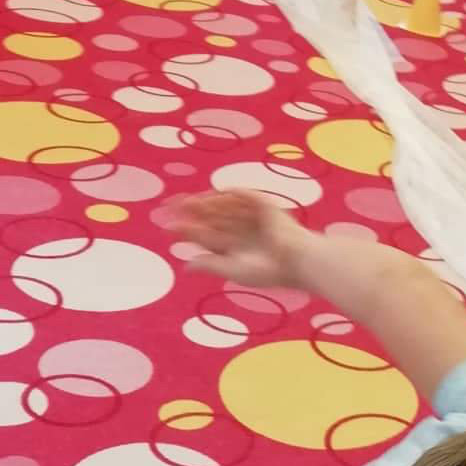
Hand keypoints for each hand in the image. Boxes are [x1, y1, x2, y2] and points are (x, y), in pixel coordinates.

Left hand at [168, 191, 310, 288]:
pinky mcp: (265, 206)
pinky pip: (244, 195)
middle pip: (210, 217)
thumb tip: (186, 266)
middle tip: (168, 205)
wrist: (299, 261)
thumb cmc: (270, 271)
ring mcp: (252, 217)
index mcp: (233, 248)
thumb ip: (211, 265)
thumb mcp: (235, 270)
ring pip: (223, 206)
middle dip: (192, 211)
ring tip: (190, 202)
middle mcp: (240, 231)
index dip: (186, 230)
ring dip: (207, 203)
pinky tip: (215, 195)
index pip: (205, 236)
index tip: (166, 227)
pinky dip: (230, 194)